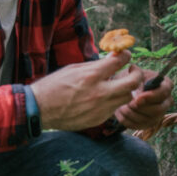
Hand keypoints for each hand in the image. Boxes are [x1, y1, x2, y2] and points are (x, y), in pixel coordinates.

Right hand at [29, 51, 143, 131]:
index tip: (126, 56)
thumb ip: (96, 65)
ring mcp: (100, 108)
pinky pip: (114, 109)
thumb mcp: (74, 68)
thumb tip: (113, 58)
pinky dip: (112, 102)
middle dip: (136, 75)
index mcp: (92, 75)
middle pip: (132, 83)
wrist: (39, 108)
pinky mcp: (98, 119)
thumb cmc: (54, 85)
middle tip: (132, 71)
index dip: (127, 56)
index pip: (121, 61)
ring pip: (126, 98)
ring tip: (117, 86)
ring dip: (125, 90)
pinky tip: (103, 98)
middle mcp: (99, 92)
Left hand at [114, 68, 173, 129]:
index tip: (136, 98)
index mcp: (166, 85)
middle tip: (127, 104)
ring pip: (148, 120)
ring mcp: (159, 114)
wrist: (122, 90)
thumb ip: (134, 73)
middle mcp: (166, 101)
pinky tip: (120, 112)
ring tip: (120, 106)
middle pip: (158, 110)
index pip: (163, 93)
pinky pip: (139, 126)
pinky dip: (127, 120)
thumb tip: (133, 69)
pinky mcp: (149, 123)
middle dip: (140, 108)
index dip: (150, 97)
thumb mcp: (132, 72)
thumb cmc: (129, 78)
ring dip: (131, 114)